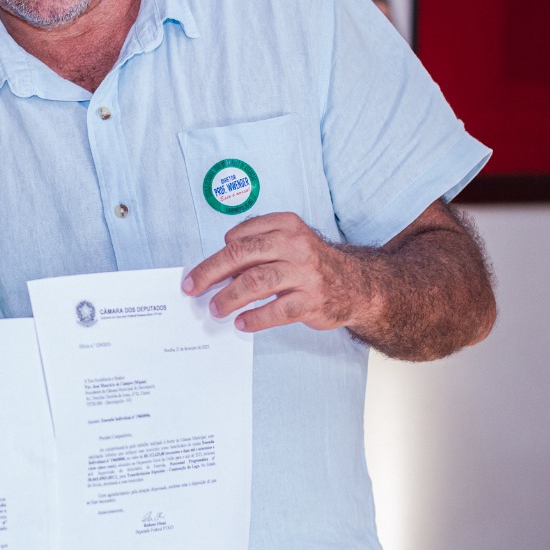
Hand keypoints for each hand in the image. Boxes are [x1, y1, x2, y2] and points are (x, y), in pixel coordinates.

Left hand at [183, 212, 374, 333]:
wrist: (356, 285)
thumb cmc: (310, 263)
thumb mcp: (287, 243)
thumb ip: (255, 249)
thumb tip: (215, 270)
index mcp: (286, 225)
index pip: (241, 236)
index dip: (217, 255)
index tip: (201, 272)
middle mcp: (296, 245)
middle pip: (242, 255)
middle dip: (211, 272)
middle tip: (193, 287)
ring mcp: (305, 274)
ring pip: (256, 282)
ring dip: (229, 297)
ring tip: (215, 308)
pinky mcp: (312, 301)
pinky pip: (277, 311)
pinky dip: (255, 318)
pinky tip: (242, 323)